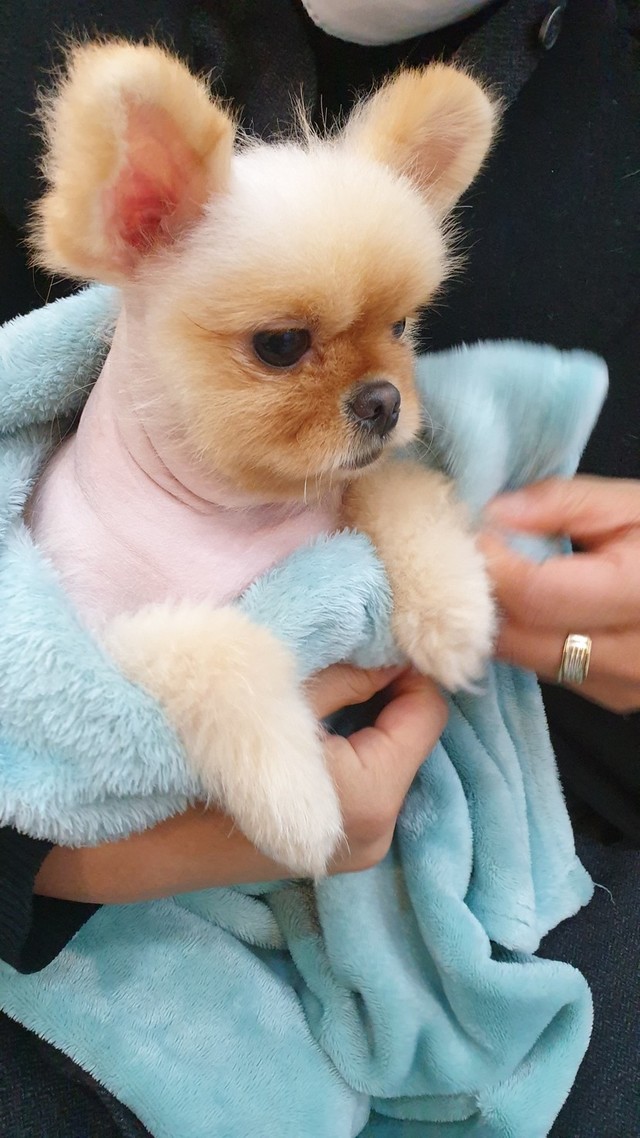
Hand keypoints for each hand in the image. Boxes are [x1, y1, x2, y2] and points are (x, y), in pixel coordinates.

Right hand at [35, 664, 445, 902]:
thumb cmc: (197, 752)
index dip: (406, 662)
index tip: (374, 625)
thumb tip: (399, 643)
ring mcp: (349, 845)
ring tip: (316, 672)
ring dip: (358, 711)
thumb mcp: (276, 693)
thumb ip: (350, 668)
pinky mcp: (323, 843)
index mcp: (372, 798)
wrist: (121, 838)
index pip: (427, 711)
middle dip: (382, 686)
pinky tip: (300, 715)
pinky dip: (341, 741)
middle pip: (406, 734)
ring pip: (380, 753)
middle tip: (341, 641)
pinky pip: (355, 776)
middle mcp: (376, 834)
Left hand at [480, 476, 639, 712]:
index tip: (468, 533)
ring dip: (499, 619)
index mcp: (639, 596)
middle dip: (483, 595)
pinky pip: (543, 667)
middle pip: (518, 636)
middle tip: (468, 554)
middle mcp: (630, 657)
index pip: (535, 595)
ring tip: (496, 574)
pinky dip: (524, 636)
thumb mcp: (631, 504)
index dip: (491, 564)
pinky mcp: (611, 697)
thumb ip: (560, 503)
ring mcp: (621, 686)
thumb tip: (492, 514)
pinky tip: (529, 604)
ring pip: (523, 658)